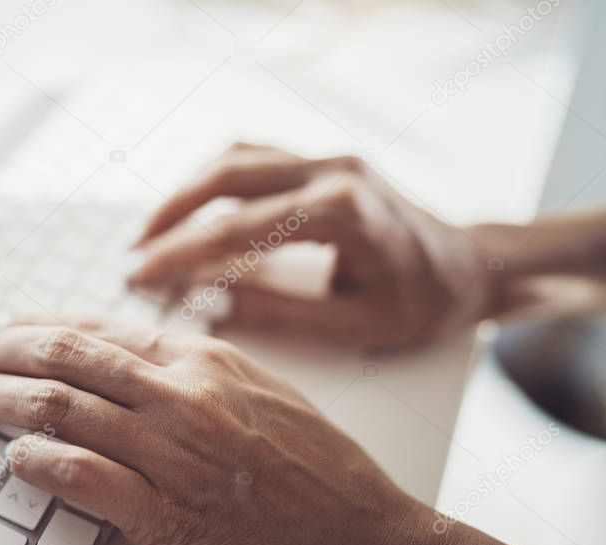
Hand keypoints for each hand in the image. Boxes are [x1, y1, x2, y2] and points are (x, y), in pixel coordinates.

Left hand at [0, 317, 422, 544]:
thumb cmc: (330, 477)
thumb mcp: (270, 399)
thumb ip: (204, 376)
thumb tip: (139, 364)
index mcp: (210, 363)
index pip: (102, 330)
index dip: (42, 325)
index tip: (10, 328)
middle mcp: (187, 397)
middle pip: (70, 360)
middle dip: (6, 353)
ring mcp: (177, 456)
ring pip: (64, 410)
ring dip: (4, 403)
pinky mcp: (173, 518)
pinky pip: (86, 478)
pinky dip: (40, 464)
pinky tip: (15, 461)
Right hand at [131, 142, 493, 347]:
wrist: (470, 267)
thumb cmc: (424, 302)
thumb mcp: (355, 325)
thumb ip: (279, 314)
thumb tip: (208, 305)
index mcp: (343, 210)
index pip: (240, 228)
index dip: (183, 253)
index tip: (142, 274)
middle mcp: (334, 169)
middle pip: (228, 174)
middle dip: (172, 212)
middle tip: (135, 251)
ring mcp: (329, 158)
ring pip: (238, 157)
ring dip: (189, 191)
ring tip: (154, 233)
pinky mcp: (324, 162)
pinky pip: (257, 157)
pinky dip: (217, 180)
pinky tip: (196, 210)